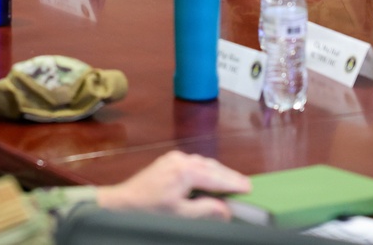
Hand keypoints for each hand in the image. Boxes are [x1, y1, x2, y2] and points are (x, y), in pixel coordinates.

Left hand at [96, 151, 250, 219]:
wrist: (123, 202)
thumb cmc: (149, 210)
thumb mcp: (181, 214)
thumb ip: (206, 210)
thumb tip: (226, 210)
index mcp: (185, 171)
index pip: (216, 177)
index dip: (234, 183)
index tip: (249, 188)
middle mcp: (181, 160)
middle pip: (212, 167)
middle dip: (229, 176)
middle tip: (245, 185)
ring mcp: (174, 158)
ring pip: (203, 163)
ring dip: (218, 172)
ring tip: (232, 182)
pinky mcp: (169, 161)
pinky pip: (193, 162)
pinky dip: (206, 169)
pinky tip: (210, 177)